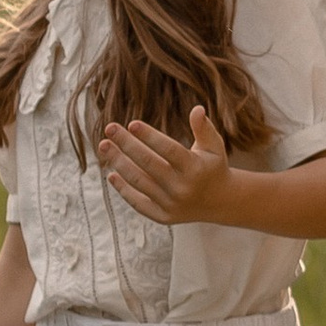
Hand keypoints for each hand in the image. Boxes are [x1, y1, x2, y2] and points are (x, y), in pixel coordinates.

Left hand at [100, 101, 236, 225]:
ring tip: (105, 146)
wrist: (221, 202)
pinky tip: (111, 174)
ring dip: (118, 163)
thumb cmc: (212, 167)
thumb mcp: (214, 146)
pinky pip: (138, 202)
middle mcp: (182, 187)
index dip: (149, 136)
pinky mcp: (163, 216)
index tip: (131, 124)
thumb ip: (203, 128)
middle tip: (110, 128)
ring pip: (138, 181)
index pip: (168, 150)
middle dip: (126, 144)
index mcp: (195, 168)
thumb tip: (197, 109)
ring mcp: (171, 203)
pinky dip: (123, 189)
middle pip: (148, 163)